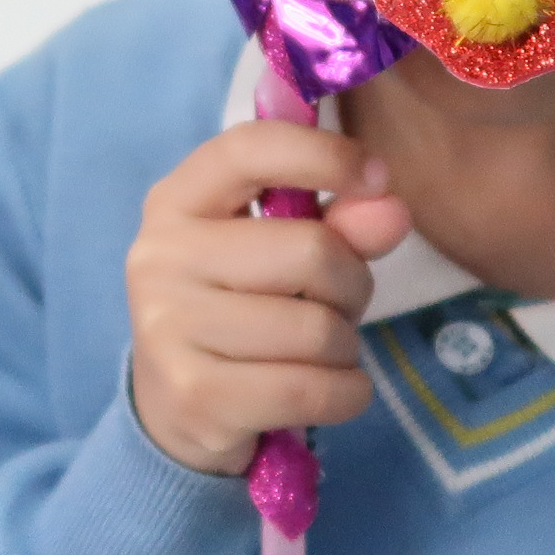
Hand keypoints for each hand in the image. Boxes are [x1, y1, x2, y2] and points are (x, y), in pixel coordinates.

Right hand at [126, 123, 411, 477]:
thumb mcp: (284, 254)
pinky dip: (347, 394)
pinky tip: (329, 390)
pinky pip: (312, 390)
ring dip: (346, 348)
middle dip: (352, 285)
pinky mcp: (195, 395)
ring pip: (317, 330)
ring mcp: (168, 328)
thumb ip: (341, 224)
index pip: (250, 149)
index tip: (377, 177)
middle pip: (311, 250)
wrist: (174, 405)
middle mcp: (160, 256)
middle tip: (336, 306)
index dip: (324, 155)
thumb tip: (393, 210)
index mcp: (177, 202)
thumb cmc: (241, 309)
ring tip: (321, 354)